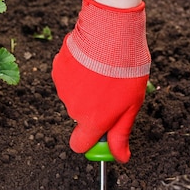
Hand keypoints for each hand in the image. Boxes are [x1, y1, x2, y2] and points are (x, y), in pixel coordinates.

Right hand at [51, 0, 149, 162]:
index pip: (80, 145)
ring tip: (103, 70)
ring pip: (74, 96)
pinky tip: (90, 60)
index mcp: (93, 121)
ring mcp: (63, 89)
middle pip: (81, 117)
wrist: (110, 32)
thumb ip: (121, 134)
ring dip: (86, 88)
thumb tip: (121, 157)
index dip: (90, 141)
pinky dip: (77, 72)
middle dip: (94, 107)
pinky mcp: (58, 70)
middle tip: (112, 89)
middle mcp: (74, 109)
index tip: (101, 133)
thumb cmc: (126, 69)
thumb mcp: (132, 106)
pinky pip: (67, 77)